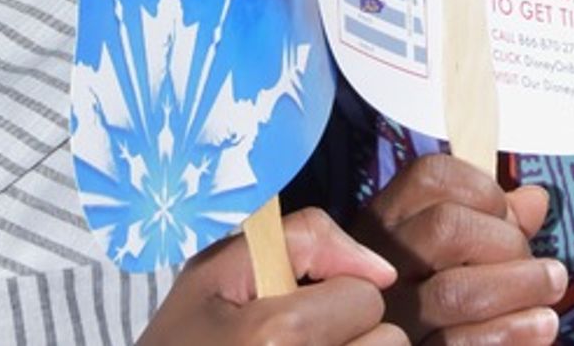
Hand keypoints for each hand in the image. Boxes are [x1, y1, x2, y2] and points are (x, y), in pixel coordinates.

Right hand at [138, 208, 403, 345]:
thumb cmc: (185, 338)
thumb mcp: (218, 268)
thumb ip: (304, 238)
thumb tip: (382, 271)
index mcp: (278, 336)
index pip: (364, 297)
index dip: (335, 294)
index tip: (298, 306)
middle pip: (388, 342)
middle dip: (350, 334)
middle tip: (303, 341)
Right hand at [355, 154, 566, 344]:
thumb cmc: (428, 292)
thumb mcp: (441, 248)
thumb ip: (489, 220)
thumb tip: (535, 200)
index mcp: (386, 221)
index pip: (429, 176)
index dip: (482, 188)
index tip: (508, 214)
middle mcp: (382, 263)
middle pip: (445, 227)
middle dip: (507, 240)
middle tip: (538, 262)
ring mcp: (394, 314)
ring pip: (455, 292)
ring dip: (520, 286)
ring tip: (552, 289)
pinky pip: (461, 344)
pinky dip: (511, 332)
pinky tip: (540, 327)